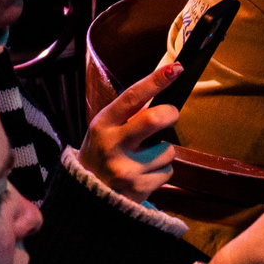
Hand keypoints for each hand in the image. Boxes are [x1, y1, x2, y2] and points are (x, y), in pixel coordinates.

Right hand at [79, 56, 188, 204]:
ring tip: (145, 158)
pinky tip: (144, 174)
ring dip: (163, 151)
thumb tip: (161, 90)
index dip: (156, 81)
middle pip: (154, 119)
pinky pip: (168, 171)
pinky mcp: (139, 188)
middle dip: (170, 114)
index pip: (132, 97)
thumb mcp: (104, 128)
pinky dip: (162, 171)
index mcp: (103, 124)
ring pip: (168, 149)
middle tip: (169, 116)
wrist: (87, 195)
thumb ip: (128, 113)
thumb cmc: (101, 153)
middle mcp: (112, 145)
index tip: (176, 68)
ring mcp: (126, 169)